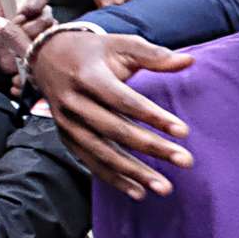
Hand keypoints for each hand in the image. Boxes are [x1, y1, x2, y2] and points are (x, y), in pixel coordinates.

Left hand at [0, 0, 53, 84]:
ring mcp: (43, 34)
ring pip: (49, 31)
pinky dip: (34, 51)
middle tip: (16, 29)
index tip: (24, 11)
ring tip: (16, 44)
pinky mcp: (45, 50)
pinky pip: (50, 47)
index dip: (35, 2)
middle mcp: (38, 17)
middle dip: (30, 23)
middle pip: (48, 13)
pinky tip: (24, 54)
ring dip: (29, 38)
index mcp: (25, 3)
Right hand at [31, 28, 194, 197]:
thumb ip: (155, 55)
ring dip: (135, 173)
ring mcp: (68, 123)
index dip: (154, 117)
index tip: (183, 132)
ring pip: (103, 153)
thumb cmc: (94, 52)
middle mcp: (74, 102)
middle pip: (116, 130)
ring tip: (164, 187)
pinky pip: (91, 163)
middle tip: (185, 161)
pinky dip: (114, 179)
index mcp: (89, 76)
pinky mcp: (67, 138)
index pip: (125, 101)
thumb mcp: (121, 45)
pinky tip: (138, 192)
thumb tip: (190, 62)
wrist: (48, 58)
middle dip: (152, 148)